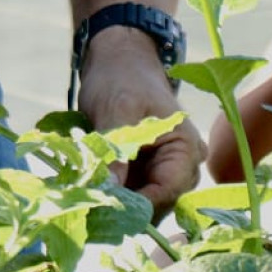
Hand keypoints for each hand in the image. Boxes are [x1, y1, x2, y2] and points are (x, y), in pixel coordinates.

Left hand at [77, 28, 203, 222]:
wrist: (118, 61)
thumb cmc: (121, 77)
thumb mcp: (117, 107)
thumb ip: (115, 147)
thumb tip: (108, 189)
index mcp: (186, 149)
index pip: (166, 193)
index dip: (135, 206)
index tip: (100, 210)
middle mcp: (183, 166)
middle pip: (157, 203)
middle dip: (124, 208)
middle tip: (87, 208)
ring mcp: (165, 171)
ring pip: (143, 202)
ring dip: (116, 202)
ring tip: (85, 200)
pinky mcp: (146, 172)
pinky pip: (132, 191)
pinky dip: (113, 193)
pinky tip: (89, 190)